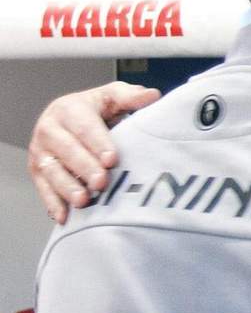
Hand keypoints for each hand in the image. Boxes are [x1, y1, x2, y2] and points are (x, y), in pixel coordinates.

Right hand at [28, 82, 160, 223]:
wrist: (69, 116)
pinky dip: (53, 203)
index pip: (84, 127)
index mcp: (68, 108)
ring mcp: (40, 151)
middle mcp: (49, 129)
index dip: (98, 144)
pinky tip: (64, 216)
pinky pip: (42, 188)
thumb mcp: (112, 96)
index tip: (112, 159)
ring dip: (67, 187)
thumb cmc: (96, 108)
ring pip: (51, 171)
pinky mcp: (36, 170)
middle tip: (102, 182)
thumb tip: (152, 95)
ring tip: (84, 201)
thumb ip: (130, 96)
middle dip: (84, 167)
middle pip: (66, 150)